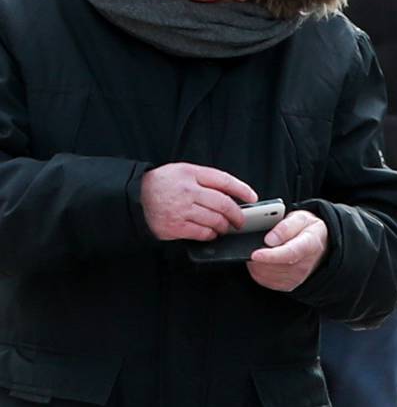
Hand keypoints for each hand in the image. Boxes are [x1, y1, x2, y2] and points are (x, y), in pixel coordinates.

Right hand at [140, 162, 256, 243]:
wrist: (134, 198)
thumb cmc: (160, 185)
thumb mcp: (181, 172)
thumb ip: (204, 179)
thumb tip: (231, 193)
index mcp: (190, 173)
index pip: (224, 180)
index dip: (242, 189)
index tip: (252, 197)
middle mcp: (188, 190)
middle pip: (224, 204)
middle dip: (237, 215)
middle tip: (241, 220)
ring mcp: (182, 209)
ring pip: (216, 220)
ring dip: (225, 226)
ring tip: (225, 227)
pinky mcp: (176, 226)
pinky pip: (203, 233)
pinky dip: (211, 235)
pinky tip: (211, 233)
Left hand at [246, 209, 329, 292]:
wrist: (317, 245)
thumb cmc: (306, 230)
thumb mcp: (301, 218)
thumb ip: (286, 227)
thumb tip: (270, 239)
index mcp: (310, 244)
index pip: (290, 253)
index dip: (271, 255)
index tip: (255, 254)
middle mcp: (304, 265)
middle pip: (274, 265)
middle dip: (259, 256)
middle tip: (256, 242)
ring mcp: (296, 277)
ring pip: (266, 274)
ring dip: (257, 263)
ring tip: (261, 249)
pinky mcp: (288, 285)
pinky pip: (264, 280)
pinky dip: (257, 270)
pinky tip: (262, 260)